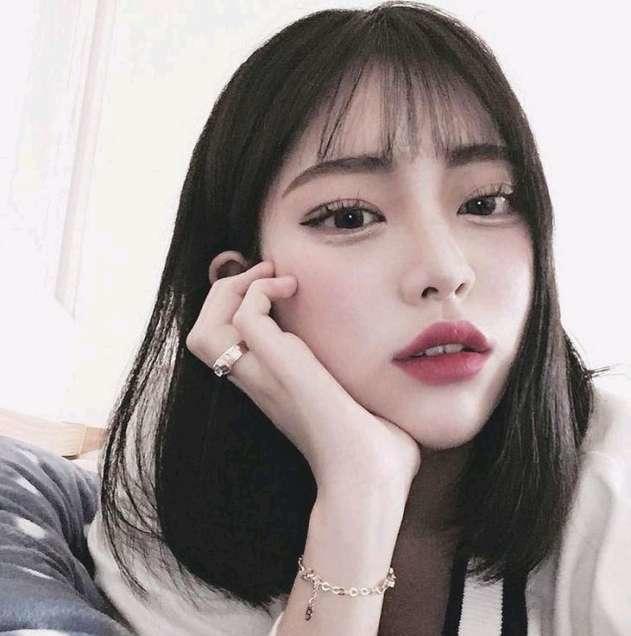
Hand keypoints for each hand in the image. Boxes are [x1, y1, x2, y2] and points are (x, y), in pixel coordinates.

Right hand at [185, 260, 421, 494]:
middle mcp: (260, 384)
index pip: (225, 346)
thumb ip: (370, 393)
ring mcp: (266, 379)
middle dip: (223, 294)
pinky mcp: (284, 371)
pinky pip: (245, 319)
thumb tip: (415, 381)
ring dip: (231, 291)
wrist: (372, 487)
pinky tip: (292, 289)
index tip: (277, 287)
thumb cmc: (378, 460)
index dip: (235, 310)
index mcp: (275, 391)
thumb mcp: (364, 413)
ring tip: (271, 278)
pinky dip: (258, 291)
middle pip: (202, 334)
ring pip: (205, 329)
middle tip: (265, 275)